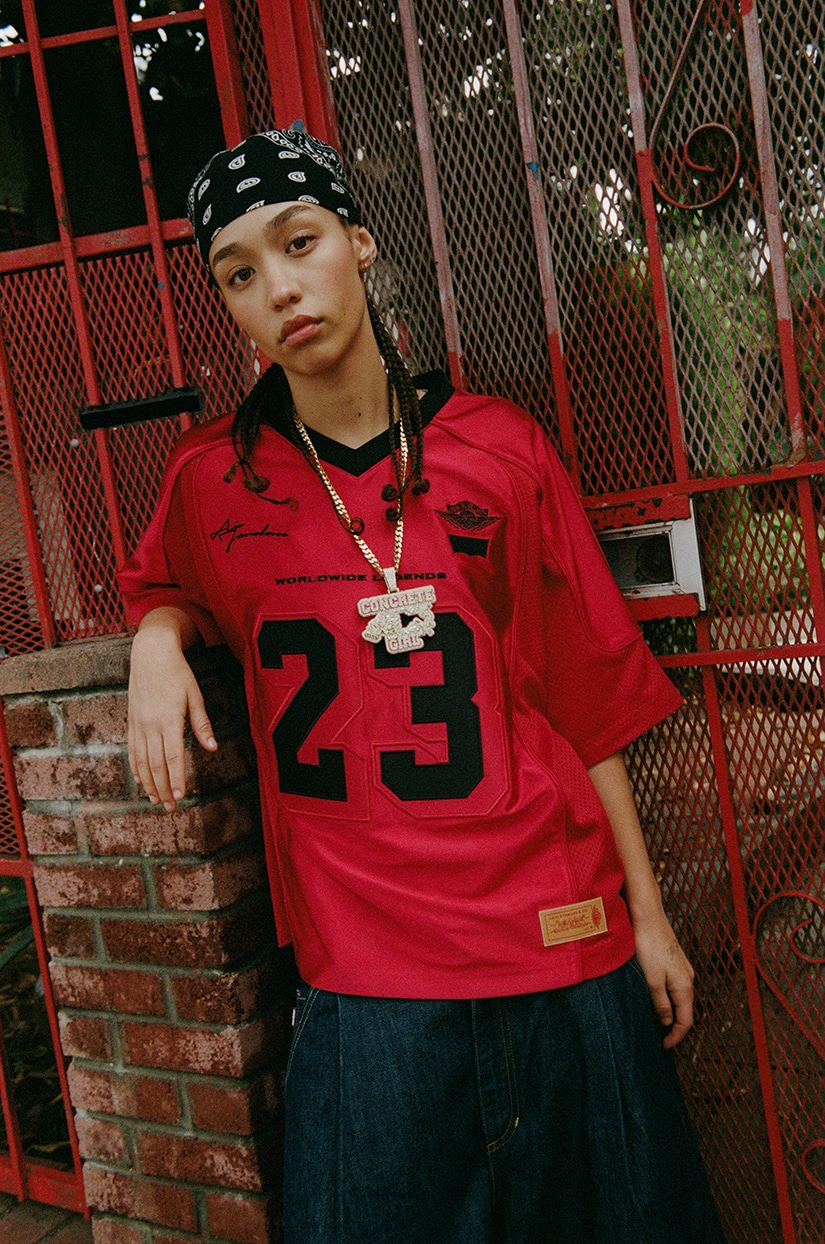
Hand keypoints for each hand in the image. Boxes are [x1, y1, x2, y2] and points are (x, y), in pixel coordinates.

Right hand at [127, 610, 216, 810]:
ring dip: (149, 783)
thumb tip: (212, 747)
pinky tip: (141, 781)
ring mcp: (138, 724)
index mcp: (169, 719)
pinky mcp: (132, 721)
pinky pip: (132, 750)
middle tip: (170, 808)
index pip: (173, 756)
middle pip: (156, 764)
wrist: (150, 653)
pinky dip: (136, 768)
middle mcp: (151, 725)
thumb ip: (201, 723)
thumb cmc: (177, 673)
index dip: (176, 778)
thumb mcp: (194, 695)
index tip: (180, 796)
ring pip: (142, 761)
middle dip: (163, 788)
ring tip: (156, 801)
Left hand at [632, 910, 694, 1048]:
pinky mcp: (674, 961)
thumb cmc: (648, 945)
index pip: (685, 1020)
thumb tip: (666, 1021)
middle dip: (674, 1027)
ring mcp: (682, 968)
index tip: (664, 1046)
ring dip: (670, 1012)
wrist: (648, 917)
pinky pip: (675, 987)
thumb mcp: (652, 978)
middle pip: (685, 1010)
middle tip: (660, 1038)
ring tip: (656, 1022)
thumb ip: (660, 1002)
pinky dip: (668, 998)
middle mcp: (688, 978)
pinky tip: (656, 999)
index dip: (676, 1036)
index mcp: (684, 985)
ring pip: (680, 998)